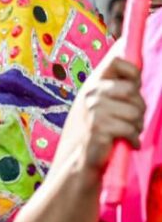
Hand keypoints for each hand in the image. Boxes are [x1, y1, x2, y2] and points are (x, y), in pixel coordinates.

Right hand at [59, 54, 143, 178]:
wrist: (82, 158)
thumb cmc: (100, 130)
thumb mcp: (105, 103)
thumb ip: (119, 87)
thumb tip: (137, 68)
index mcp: (94, 84)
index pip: (116, 62)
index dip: (132, 71)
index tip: (135, 85)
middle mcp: (92, 93)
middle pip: (132, 90)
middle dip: (139, 107)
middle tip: (131, 119)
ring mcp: (94, 110)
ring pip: (135, 111)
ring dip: (137, 126)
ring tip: (127, 132)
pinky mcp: (99, 127)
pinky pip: (130, 129)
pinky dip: (133, 139)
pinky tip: (126, 142)